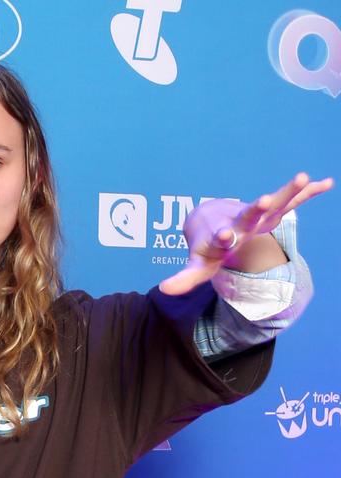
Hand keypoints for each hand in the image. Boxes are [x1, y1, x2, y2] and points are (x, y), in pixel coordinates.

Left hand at [159, 172, 333, 294]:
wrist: (210, 222)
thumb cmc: (206, 249)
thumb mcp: (197, 265)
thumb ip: (183, 277)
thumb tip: (164, 290)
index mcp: (221, 237)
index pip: (221, 238)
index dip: (222, 237)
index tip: (224, 235)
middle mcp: (239, 223)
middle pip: (248, 215)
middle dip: (255, 209)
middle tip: (264, 200)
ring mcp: (256, 216)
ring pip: (273, 203)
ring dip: (287, 191)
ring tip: (303, 176)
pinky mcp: (270, 212)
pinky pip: (290, 202)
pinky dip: (307, 194)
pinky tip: (327, 182)